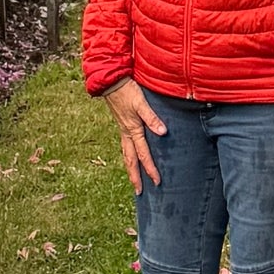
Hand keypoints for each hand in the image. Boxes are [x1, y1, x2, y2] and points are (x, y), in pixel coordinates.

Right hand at [103, 79, 166, 194]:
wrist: (110, 82)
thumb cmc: (126, 91)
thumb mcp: (141, 103)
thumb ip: (152, 118)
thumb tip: (163, 133)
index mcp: (132, 130)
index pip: (143, 154)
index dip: (150, 169)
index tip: (157, 182)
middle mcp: (126, 133)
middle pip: (130, 160)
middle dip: (135, 177)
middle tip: (139, 191)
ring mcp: (123, 130)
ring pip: (126, 154)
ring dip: (130, 168)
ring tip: (133, 179)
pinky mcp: (122, 124)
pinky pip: (125, 146)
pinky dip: (128, 155)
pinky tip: (131, 156)